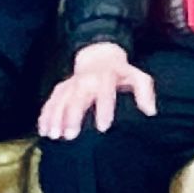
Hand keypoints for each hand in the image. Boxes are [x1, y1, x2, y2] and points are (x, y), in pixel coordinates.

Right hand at [38, 43, 156, 138]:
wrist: (99, 57)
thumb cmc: (122, 73)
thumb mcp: (138, 77)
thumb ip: (145, 93)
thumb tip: (150, 111)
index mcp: (106, 78)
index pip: (105, 94)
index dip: (104, 110)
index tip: (103, 128)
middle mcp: (86, 80)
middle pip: (77, 99)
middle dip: (72, 117)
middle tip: (70, 136)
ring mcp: (71, 84)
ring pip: (60, 101)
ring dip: (55, 118)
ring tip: (53, 136)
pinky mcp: (61, 88)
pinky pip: (50, 101)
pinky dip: (45, 115)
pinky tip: (43, 130)